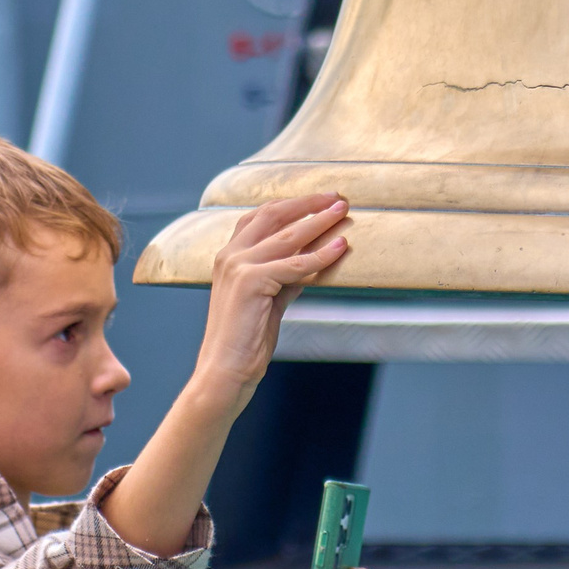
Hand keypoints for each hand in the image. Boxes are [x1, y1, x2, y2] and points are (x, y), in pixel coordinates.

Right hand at [192, 195, 348, 399]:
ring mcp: (238, 266)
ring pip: (288, 235)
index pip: (262, 216)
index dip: (293, 204)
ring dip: (320, 221)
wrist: (224, 370)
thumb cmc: (245, 340)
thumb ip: (286, 277)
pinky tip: (340, 247)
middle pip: (274, 215)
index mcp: (229, 256)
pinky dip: (321, 255)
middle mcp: (230, 255)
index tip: (321, 200)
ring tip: (343, 212)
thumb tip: (313, 261)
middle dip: (309, 203)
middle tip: (338, 197)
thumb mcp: (269, 300)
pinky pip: (295, 264)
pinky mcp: (250, 281)